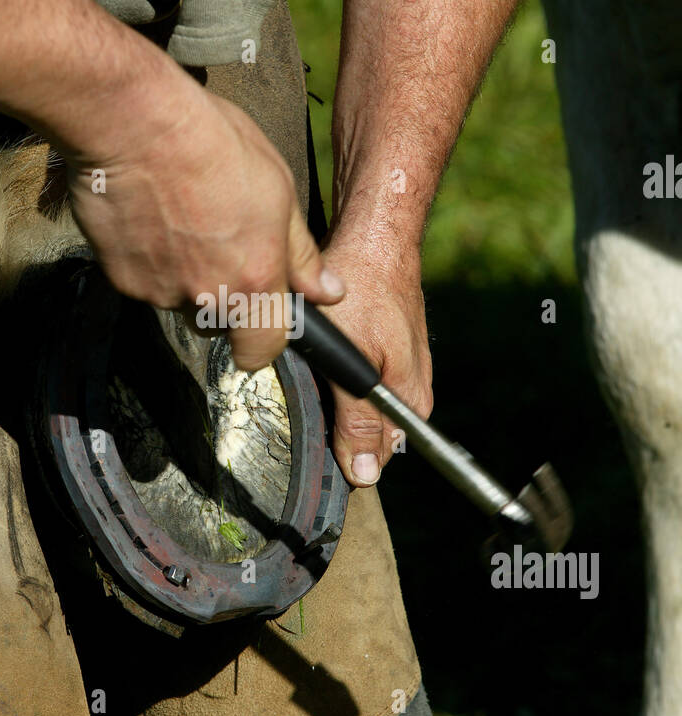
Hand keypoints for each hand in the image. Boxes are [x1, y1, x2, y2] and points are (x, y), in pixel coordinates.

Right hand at [64, 66, 343, 370]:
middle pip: (216, 323)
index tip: (261, 324)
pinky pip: (141, 282)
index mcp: (254, 280)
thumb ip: (301, 254)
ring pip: (177, 300)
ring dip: (182, 276)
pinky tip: (148, 218)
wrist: (136, 124)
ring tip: (179, 221)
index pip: (262, 351)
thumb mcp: (279, 190)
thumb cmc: (213, 144)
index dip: (262, 341)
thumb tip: (329, 292)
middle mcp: (206, 297)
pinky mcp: (121, 278)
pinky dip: (146, 261)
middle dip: (219, 297)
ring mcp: (159, 291)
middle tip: (216, 243)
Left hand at [319, 229, 432, 485]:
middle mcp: (412, 392)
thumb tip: (365, 475)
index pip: (377, 459)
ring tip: (310, 377)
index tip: (311, 445)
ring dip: (333, 401)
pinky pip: (360, 382)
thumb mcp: (353, 360)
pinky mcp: (388, 352)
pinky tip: (319, 360)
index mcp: (410, 403)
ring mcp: (401, 371)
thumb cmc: (365, 293)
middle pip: (368, 436)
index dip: (342, 459)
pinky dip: (335, 377)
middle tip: (303, 404)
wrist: (376, 240)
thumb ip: (357, 419)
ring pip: (360, 407)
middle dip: (334, 430)